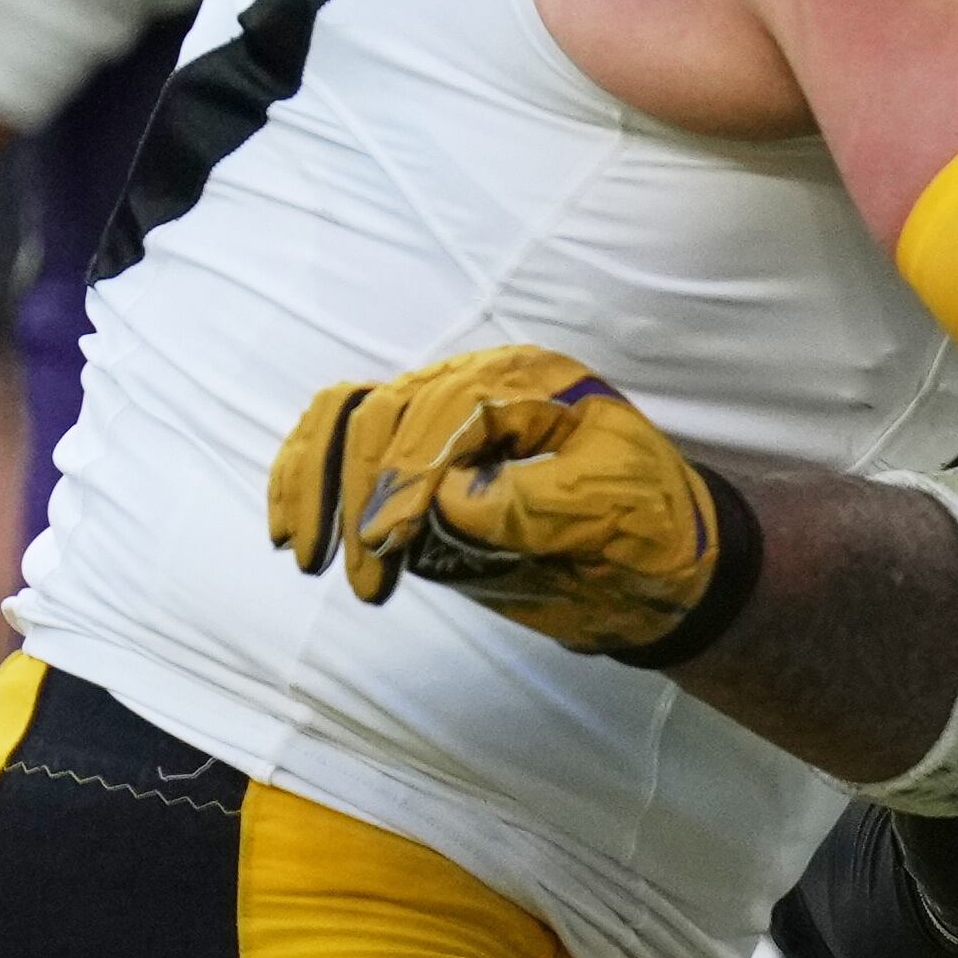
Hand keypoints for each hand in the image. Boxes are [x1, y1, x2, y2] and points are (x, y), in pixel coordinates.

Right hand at [266, 345, 739, 655]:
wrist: (666, 565)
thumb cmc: (652, 527)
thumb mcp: (612, 508)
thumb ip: (533, 501)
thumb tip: (446, 500)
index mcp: (525, 384)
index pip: (438, 411)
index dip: (402, 476)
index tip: (385, 545)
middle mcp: (474, 390)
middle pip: (380, 413)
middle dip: (356, 492)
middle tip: (361, 573)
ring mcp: (441, 426)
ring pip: (346, 420)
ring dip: (314, 483)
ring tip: (306, 555)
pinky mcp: (421, 468)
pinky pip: (344, 448)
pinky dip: (307, 481)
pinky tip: (291, 530)